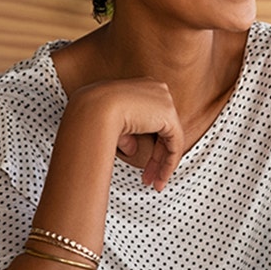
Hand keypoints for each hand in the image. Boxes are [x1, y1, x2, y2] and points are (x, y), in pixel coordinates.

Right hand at [61, 77, 185, 190]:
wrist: (95, 108)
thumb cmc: (96, 114)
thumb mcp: (113, 124)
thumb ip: (127, 136)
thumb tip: (133, 149)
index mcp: (144, 87)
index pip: (153, 119)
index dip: (149, 142)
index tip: (142, 160)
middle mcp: (158, 91)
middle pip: (163, 130)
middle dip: (156, 157)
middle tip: (149, 177)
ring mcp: (165, 102)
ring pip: (170, 138)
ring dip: (162, 164)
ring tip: (155, 182)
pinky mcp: (170, 116)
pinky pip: (175, 144)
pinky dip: (169, 163)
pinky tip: (161, 177)